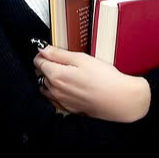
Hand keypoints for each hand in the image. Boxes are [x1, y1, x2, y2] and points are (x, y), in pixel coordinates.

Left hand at [33, 44, 150, 122]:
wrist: (120, 100)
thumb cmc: (104, 78)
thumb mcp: (81, 58)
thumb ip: (58, 53)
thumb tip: (42, 49)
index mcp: (55, 75)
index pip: (38, 61)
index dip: (43, 53)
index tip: (49, 50)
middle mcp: (55, 90)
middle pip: (40, 74)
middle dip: (46, 65)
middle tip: (59, 59)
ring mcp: (61, 101)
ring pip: (45, 87)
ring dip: (48, 79)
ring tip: (63, 72)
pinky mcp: (69, 108)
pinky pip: (54, 99)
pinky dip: (55, 91)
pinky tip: (67, 86)